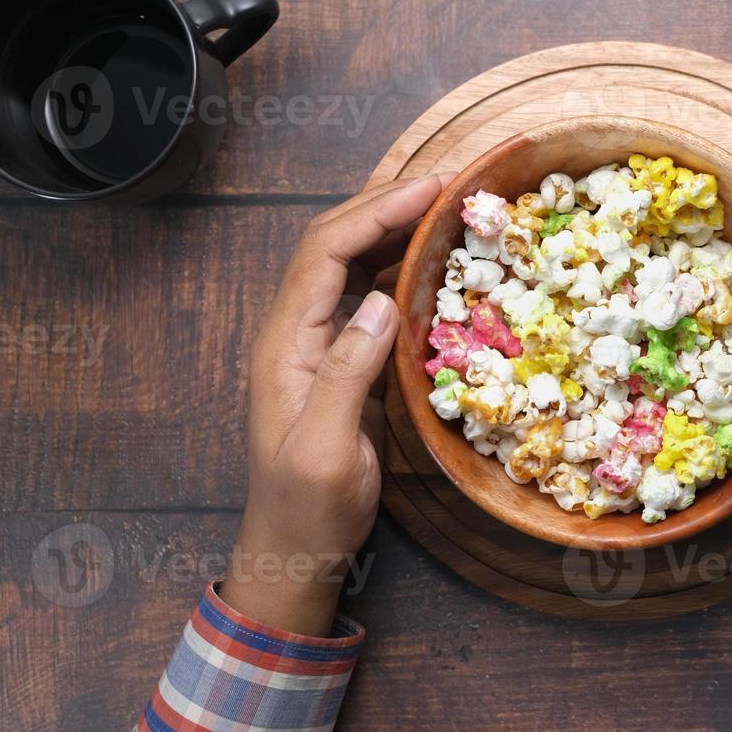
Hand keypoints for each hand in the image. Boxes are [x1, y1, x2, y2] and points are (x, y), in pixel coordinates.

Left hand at [220, 175, 449, 635]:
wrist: (292, 548)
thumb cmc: (308, 507)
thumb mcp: (325, 450)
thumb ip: (346, 373)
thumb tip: (384, 301)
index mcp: (284, 344)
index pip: (326, 253)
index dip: (377, 213)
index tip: (433, 189)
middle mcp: (292, 332)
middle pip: (331, 244)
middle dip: (385, 204)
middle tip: (447, 183)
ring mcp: (311, 344)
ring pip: (345, 264)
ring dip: (388, 227)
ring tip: (441, 206)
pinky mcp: (333, 361)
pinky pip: (361, 295)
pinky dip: (393, 265)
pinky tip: (426, 261)